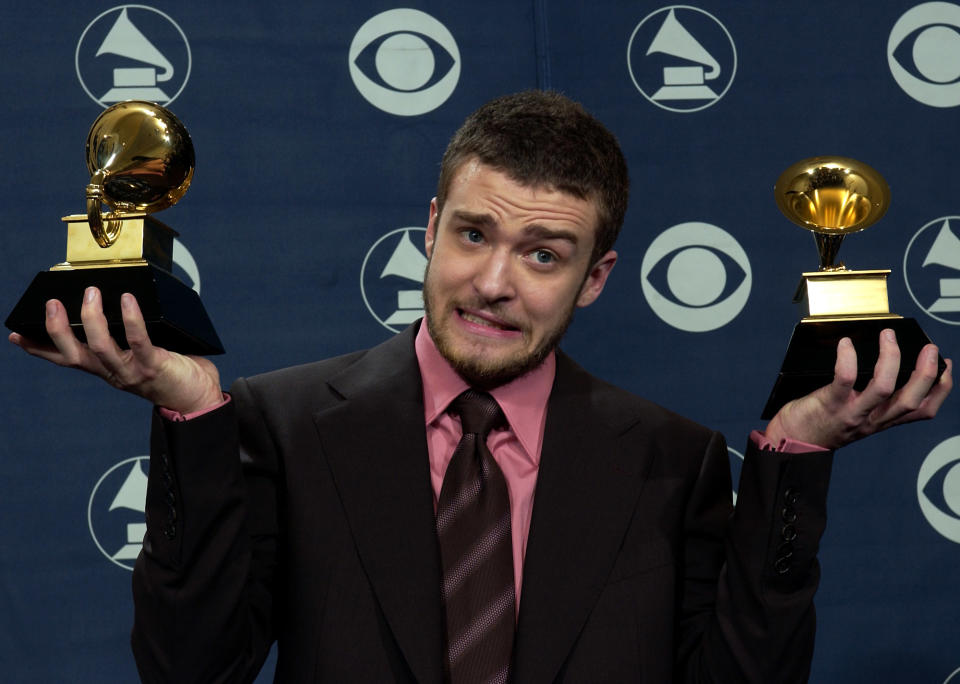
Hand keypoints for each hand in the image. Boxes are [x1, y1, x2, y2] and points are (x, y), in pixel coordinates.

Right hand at [9, 286, 222, 413]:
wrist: (199, 399)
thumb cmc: (172, 372)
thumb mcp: (139, 354)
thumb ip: (125, 336)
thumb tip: (117, 301)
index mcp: (105, 368)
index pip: (65, 359)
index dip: (39, 348)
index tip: (16, 334)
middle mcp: (112, 372)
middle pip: (74, 354)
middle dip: (58, 329)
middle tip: (52, 302)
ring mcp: (131, 371)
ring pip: (101, 347)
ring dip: (92, 319)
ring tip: (91, 293)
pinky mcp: (154, 366)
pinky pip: (138, 341)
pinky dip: (131, 319)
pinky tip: (129, 300)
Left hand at [764, 329, 952, 449]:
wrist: (791, 441)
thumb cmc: (821, 423)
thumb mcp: (857, 415)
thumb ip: (874, 398)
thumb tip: (888, 364)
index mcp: (882, 420)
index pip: (922, 410)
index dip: (940, 389)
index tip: (946, 366)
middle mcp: (872, 419)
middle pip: (910, 401)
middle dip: (926, 374)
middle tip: (930, 349)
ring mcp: (852, 413)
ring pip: (883, 389)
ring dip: (890, 360)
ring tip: (889, 337)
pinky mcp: (830, 405)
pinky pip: (843, 380)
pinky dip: (847, 359)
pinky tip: (846, 344)